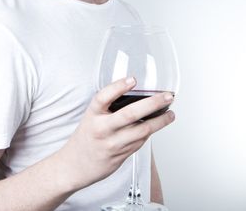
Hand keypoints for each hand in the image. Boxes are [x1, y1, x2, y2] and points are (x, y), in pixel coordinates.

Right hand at [59, 77, 174, 188]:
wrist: (75, 166)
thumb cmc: (87, 137)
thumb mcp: (92, 116)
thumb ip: (109, 106)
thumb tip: (136, 92)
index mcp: (92, 114)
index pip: (103, 97)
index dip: (118, 87)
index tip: (132, 79)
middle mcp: (102, 128)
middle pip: (130, 114)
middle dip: (153, 103)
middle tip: (167, 96)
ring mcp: (112, 143)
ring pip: (142, 131)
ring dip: (160, 121)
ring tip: (170, 114)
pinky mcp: (120, 155)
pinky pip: (140, 142)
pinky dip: (150, 133)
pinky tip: (156, 126)